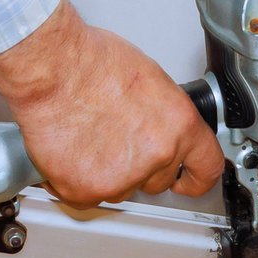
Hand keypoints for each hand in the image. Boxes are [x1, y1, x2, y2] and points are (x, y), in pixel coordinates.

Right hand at [0, 0, 224, 206]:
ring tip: (87, 137)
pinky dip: (73, 179)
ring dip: (105, 173)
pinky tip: (69, 150)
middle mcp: (157, 155)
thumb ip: (160, 115)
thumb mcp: (149, 79)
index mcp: (179, 125)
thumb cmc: (91, 62)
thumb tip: (157, 127)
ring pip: (119, 189)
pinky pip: (84, 195)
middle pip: (156, 181)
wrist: (52, 67)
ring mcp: (123, 177)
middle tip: (114, 141)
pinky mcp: (87, 189)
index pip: (206, 167)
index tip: (187, 182)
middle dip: (138, 167)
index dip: (195, 178)